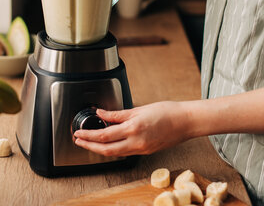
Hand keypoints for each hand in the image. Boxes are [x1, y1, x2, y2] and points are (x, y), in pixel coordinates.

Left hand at [73, 101, 190, 156]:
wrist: (185, 122)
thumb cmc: (166, 112)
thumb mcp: (138, 109)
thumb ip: (117, 114)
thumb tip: (101, 114)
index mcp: (133, 128)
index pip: (104, 135)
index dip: (88, 136)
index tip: (79, 133)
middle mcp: (136, 142)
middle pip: (106, 149)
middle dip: (89, 146)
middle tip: (78, 141)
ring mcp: (141, 149)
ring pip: (114, 153)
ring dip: (100, 149)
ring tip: (90, 143)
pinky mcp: (145, 151)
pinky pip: (124, 152)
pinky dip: (113, 149)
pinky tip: (108, 143)